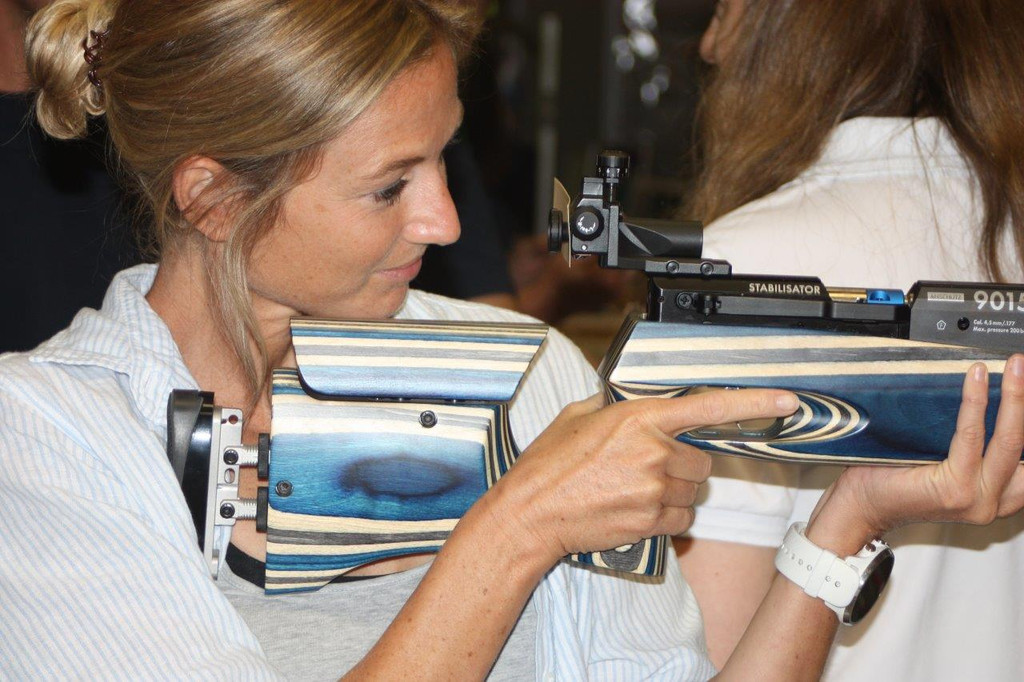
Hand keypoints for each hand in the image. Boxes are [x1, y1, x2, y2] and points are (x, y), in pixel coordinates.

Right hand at [492, 387, 799, 563]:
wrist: (531, 515)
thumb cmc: (547, 465)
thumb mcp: (576, 418)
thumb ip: (610, 406)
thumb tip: (622, 400)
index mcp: (639, 418)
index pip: (709, 406)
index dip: (754, 403)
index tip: (786, 400)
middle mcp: (654, 451)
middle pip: (701, 462)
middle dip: (682, 466)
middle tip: (646, 470)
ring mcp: (655, 489)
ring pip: (692, 493)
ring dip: (673, 493)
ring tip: (632, 492)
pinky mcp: (652, 521)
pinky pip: (682, 520)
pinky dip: (666, 518)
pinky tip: (634, 511)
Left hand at [811, 354, 1023, 548]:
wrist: (860, 505)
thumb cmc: (895, 480)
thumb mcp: (948, 465)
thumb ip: (975, 449)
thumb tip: (990, 401)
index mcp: (997, 497)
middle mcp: (992, 502)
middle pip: (1023, 446)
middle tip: (1020, 365)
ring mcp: (975, 499)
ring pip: (1008, 441)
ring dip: (1014, 398)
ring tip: (1013, 367)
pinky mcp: (955, 490)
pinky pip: (971, 436)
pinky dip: (976, 403)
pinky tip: (978, 379)